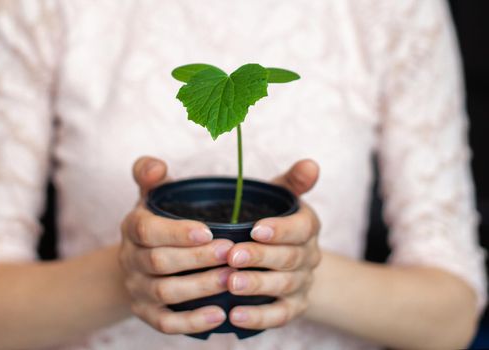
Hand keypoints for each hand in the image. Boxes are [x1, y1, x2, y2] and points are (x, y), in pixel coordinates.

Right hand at [118, 156, 235, 334]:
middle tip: (232, 253)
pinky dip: (192, 321)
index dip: (177, 232)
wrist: (141, 260)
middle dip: (197, 259)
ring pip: (165, 293)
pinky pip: (165, 323)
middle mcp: (130, 259)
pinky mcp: (147, 313)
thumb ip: (151, 174)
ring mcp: (137, 289)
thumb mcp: (154, 195)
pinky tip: (220, 315)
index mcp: (133, 227)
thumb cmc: (160, 221)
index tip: (210, 231)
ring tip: (232, 280)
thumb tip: (155, 166)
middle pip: (160, 263)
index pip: (147, 230)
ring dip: (200, 287)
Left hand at [226, 159, 320, 329]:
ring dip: (257, 286)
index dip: (280, 230)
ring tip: (231, 284)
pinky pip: (280, 315)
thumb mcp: (282, 196)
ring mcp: (302, 283)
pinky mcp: (293, 307)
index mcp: (307, 227)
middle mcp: (309, 256)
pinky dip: (259, 318)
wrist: (287, 258)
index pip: (301, 228)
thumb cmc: (273, 220)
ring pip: (283, 286)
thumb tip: (311, 164)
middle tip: (232, 257)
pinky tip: (235, 316)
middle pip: (289, 258)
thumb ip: (293, 181)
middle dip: (260, 257)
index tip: (254, 229)